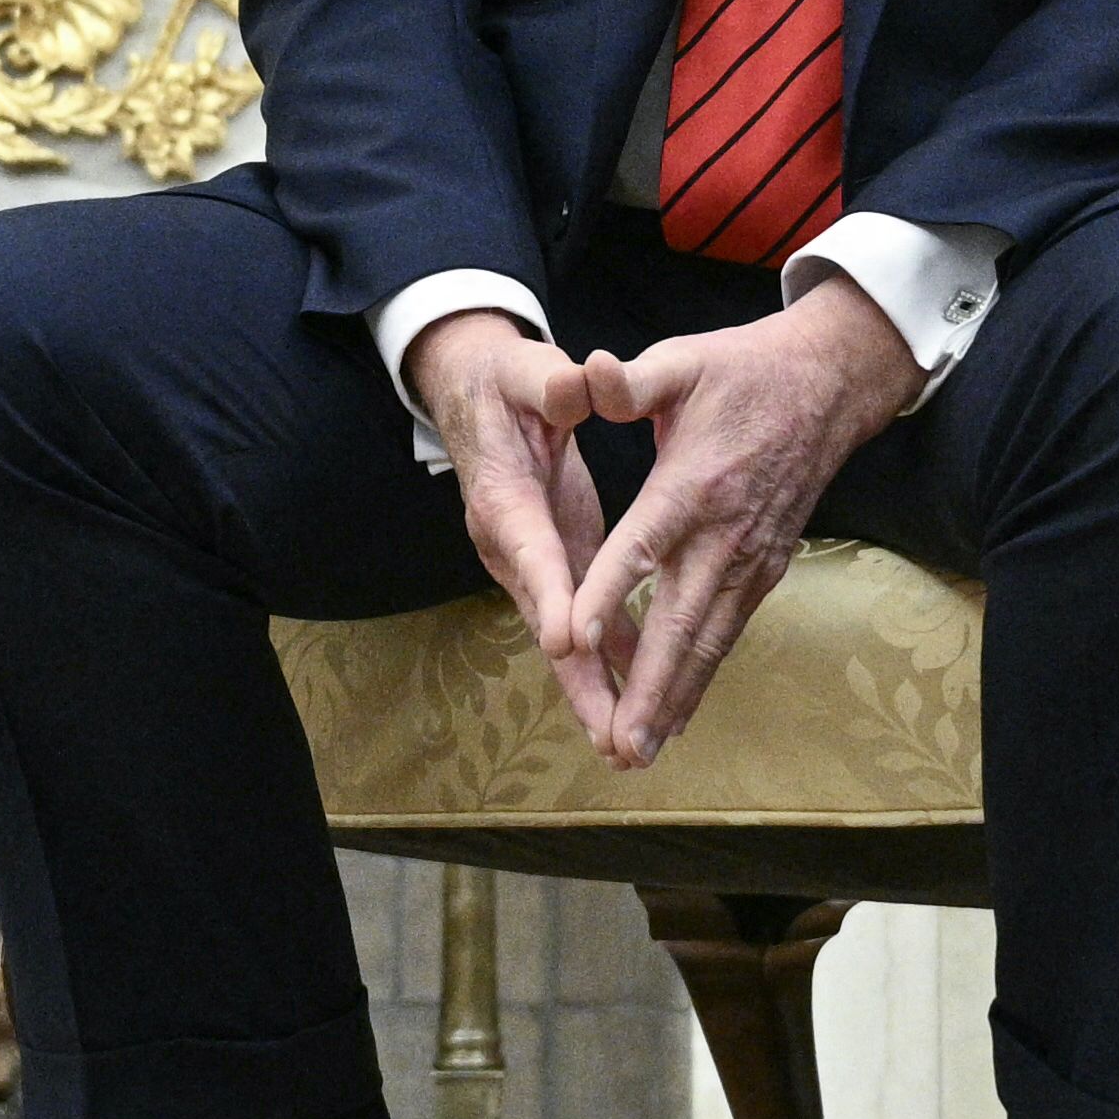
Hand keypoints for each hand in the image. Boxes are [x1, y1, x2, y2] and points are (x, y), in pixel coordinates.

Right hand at [409, 304, 634, 704]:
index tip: (564, 641)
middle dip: (576, 681)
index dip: (547, 593)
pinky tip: (639, 705)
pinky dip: (608, 667)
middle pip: (545, 620)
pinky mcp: (556, 567)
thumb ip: (551, 383)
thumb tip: (573, 386)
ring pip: (563, 639)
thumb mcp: (526, 370)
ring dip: (593, 694)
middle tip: (609, 735)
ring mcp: (531, 564)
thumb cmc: (508, 382)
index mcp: (504, 495)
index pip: (528, 548)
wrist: (479, 396)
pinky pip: (582, 626)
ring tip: (628, 748)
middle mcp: (510, 544)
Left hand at [554, 281, 913, 765]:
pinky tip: (677, 713)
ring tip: (641, 751)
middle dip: (649, 688)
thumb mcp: (683, 362)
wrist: (829, 386)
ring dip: (676, 699)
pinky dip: (702, 678)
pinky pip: (729, 634)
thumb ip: (630, 383)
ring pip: (709, 642)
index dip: (609, 593)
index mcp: (693, 483)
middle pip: (682, 622)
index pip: (643, 545)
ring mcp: (751, 559)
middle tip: (619, 744)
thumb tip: (588, 371)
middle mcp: (725, 533)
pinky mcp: (766, 570)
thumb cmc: (744, 371)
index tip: (574, 641)